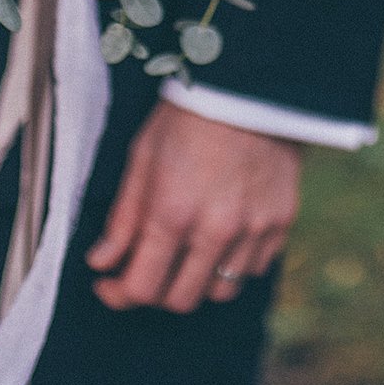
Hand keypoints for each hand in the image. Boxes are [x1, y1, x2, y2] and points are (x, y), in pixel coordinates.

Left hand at [85, 100, 300, 312]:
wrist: (251, 85)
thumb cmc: (189, 116)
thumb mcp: (143, 158)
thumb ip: (123, 218)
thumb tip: (102, 261)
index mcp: (173, 212)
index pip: (142, 287)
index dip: (119, 294)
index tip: (109, 284)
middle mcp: (215, 230)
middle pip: (180, 299)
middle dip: (155, 292)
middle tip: (146, 269)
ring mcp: (253, 229)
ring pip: (220, 291)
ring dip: (197, 282)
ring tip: (186, 255)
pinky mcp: (281, 222)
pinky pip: (254, 268)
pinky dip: (233, 264)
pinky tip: (221, 239)